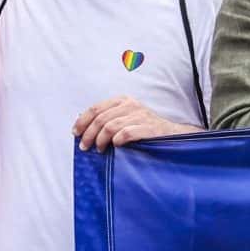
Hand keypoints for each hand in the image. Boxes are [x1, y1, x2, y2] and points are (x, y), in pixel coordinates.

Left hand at [74, 96, 191, 149]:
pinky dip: (117, 141)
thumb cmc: (145, 130)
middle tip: (85, 147)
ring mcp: (140, 115)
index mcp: (122, 101)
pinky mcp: (148, 127)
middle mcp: (131, 105)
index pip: (95, 108)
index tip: (75, 133)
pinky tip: (116, 147)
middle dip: (89, 134)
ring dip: (101, 140)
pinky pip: (126, 134)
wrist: (173, 135)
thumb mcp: (126, 119)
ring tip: (100, 150)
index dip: (83, 121)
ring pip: (110, 126)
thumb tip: (83, 129)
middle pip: (100, 118)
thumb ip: (108, 119)